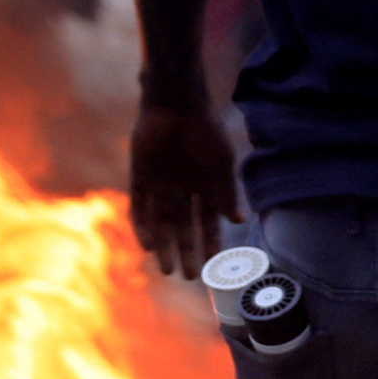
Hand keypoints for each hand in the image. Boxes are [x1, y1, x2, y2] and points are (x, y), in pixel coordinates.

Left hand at [127, 90, 238, 280]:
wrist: (177, 102)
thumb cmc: (206, 130)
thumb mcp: (222, 165)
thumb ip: (227, 193)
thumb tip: (239, 221)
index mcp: (204, 185)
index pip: (207, 222)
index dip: (210, 243)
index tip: (213, 265)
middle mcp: (181, 188)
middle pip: (182, 227)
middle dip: (186, 251)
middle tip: (189, 276)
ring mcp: (160, 183)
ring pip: (160, 222)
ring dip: (163, 246)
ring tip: (166, 269)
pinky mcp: (140, 176)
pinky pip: (139, 206)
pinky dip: (142, 226)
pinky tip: (147, 245)